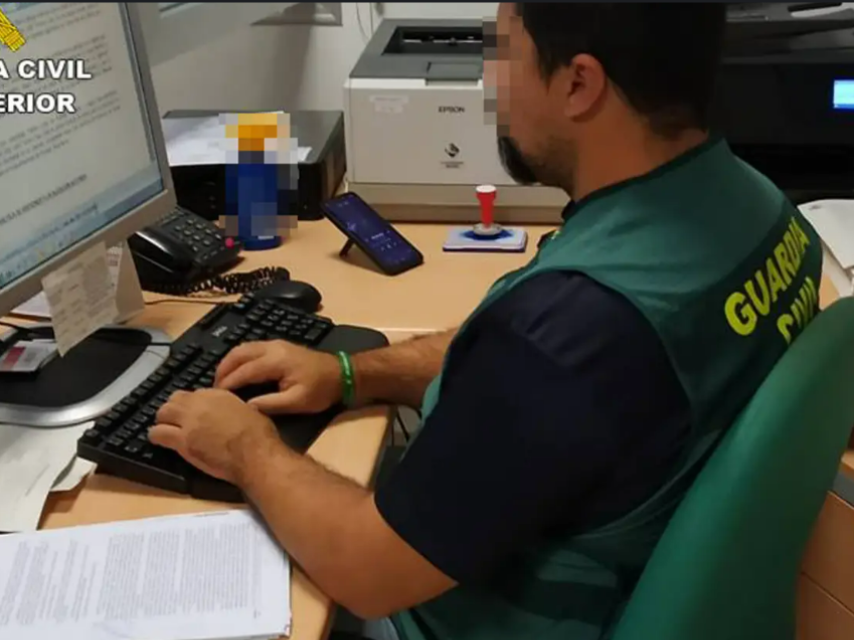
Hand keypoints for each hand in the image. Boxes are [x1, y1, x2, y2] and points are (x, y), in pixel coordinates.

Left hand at [149, 389, 280, 484]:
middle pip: (175, 399)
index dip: (192, 404)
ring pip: (162, 413)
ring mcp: (189, 421)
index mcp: (218, 394)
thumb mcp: (249, 410)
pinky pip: (158, 433)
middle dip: (173, 409)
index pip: (194, 393)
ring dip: (163, 420)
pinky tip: (159, 441)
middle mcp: (200, 403)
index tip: (194, 413)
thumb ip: (234, 407)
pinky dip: (156, 436)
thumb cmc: (259, 435)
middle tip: (175, 420)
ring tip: (165, 429)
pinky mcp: (182, 441)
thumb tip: (231, 413)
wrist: (255, 454)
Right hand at [214, 340, 341, 414]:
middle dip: (222, 370)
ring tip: (222, 380)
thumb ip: (270, 404)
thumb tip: (246, 407)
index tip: (215, 396)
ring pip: (243, 348)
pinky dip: (239, 358)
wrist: (342, 374)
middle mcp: (272, 347)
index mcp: (275, 361)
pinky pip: (252, 347)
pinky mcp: (279, 345)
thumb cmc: (321, 389)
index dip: (227, 383)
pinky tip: (237, 370)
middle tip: (213, 388)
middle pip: (238, 354)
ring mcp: (276, 344)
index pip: (243, 371)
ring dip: (229, 362)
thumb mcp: (297, 402)